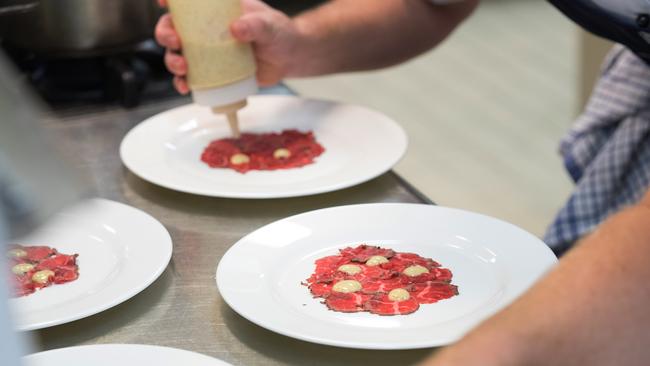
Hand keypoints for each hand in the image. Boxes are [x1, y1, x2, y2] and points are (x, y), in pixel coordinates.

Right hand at [154, 0, 302, 92]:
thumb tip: (236, 29)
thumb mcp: (269, 24)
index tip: (163, 2)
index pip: (187, 2)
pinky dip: (183, 83)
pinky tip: (185, 87)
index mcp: (216, 9)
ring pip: (177, 54)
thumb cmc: (279, 33)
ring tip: (182, 68)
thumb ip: (255, 24)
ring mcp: (207, 52)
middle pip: (173, 28)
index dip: (170, 1)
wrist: (290, 58)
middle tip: (175, 42)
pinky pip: (192, 78)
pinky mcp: (213, 72)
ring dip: (172, 61)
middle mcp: (206, 29)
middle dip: (166, 34)